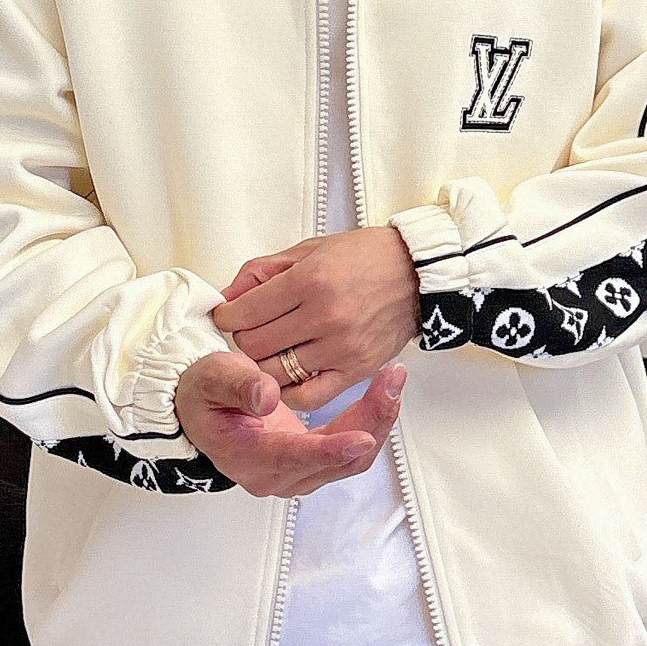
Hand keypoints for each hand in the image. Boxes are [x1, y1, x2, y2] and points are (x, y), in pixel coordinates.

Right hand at [174, 351, 405, 498]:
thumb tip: (267, 396)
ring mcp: (296, 473)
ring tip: (394, 383)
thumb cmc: (204, 393)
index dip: (331, 449)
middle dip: (371, 422)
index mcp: (248, 458)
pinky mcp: (311, 463)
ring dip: (377, 423)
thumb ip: (238, 385)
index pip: (295, 457)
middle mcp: (275, 476)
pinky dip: (369, 424)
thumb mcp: (212, 378)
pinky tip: (382, 396)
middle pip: (335, 461)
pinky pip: (349, 452)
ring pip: (350, 460)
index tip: (362, 437)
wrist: (201, 407)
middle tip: (392, 383)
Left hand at [209, 225, 420, 414]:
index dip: (227, 315)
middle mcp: (325, 316)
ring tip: (274, 348)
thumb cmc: (367, 257)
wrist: (418, 273)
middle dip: (245, 336)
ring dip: (264, 363)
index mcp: (310, 280)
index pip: (245, 311)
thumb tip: (228, 295)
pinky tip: (291, 373)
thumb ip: (263, 271)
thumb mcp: (310, 250)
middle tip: (254, 328)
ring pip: (275, 371)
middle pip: (254, 344)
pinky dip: (290, 389)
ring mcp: (341, 347)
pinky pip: (307, 396)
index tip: (230, 314)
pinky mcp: (357, 370)